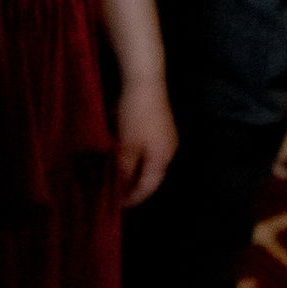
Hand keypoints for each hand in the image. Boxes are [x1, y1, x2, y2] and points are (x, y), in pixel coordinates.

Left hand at [114, 69, 176, 206]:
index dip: (133, 198)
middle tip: (117, 192)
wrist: (145, 80)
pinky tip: (124, 152)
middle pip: (152, 175)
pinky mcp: (161, 124)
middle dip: (134, 185)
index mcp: (163, 158)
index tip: (118, 206)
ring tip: (118, 175)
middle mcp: (169, 149)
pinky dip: (136, 155)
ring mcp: (167, 136)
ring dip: (135, 169)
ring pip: (150, 161)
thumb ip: (125, 171)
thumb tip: (122, 191)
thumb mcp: (127, 147)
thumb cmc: (135, 116)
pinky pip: (149, 148)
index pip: (149, 187)